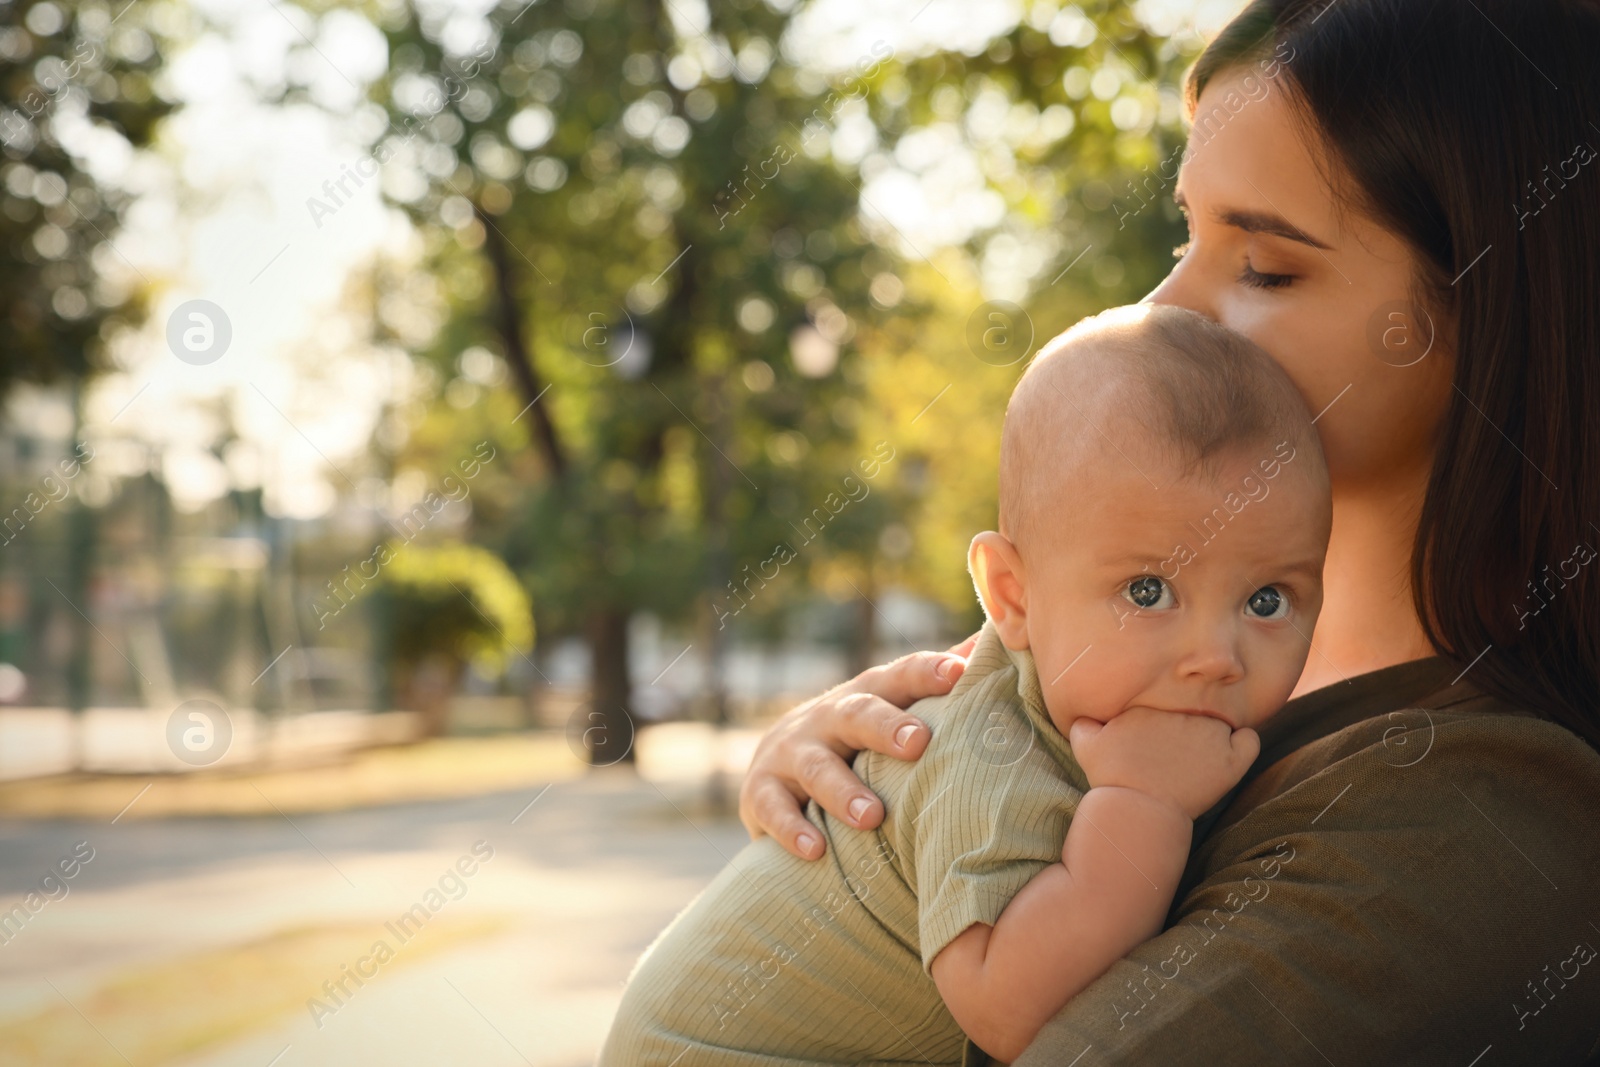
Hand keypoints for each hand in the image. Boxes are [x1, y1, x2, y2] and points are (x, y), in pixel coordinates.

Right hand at [738, 637, 977, 859]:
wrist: (774, 767)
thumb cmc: (856, 740)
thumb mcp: (890, 706)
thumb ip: (933, 682)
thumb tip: (990, 640)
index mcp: (867, 696)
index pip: (899, 677)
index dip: (926, 672)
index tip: (958, 673)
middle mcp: (827, 717)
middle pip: (857, 715)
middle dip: (886, 726)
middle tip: (919, 742)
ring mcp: (790, 753)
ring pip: (815, 767)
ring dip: (843, 790)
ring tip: (871, 816)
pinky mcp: (761, 792)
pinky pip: (774, 809)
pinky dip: (792, 829)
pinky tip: (816, 851)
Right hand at [1068, 708, 1259, 820]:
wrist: (1136, 810)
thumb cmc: (1111, 779)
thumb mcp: (1085, 745)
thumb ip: (1084, 722)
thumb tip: (1084, 716)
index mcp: (1153, 706)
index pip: (1170, 704)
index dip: (1164, 725)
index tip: (1156, 745)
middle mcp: (1183, 713)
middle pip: (1194, 711)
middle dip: (1187, 729)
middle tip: (1176, 755)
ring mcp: (1209, 735)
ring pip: (1220, 724)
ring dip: (1212, 738)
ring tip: (1197, 761)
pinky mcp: (1229, 761)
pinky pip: (1249, 740)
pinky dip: (1243, 744)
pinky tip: (1229, 755)